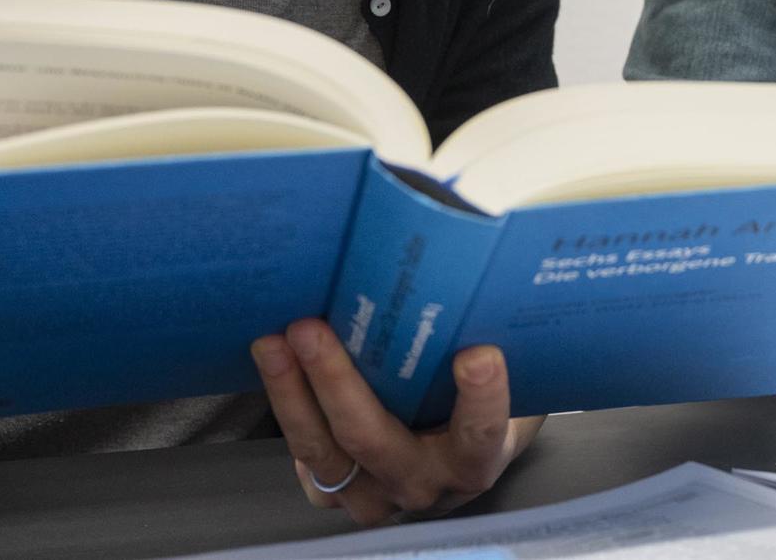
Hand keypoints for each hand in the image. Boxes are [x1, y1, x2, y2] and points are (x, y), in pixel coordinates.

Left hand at [253, 321, 539, 527]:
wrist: (457, 461)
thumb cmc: (478, 402)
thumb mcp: (502, 379)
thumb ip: (490, 341)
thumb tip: (477, 278)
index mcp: (476, 459)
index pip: (482, 433)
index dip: (481, 398)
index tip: (476, 354)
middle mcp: (423, 485)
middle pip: (373, 440)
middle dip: (336, 382)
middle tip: (310, 329)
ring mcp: (373, 496)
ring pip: (322, 451)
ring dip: (291, 393)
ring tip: (272, 342)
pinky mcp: (333, 494)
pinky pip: (304, 456)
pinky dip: (286, 407)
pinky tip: (274, 363)